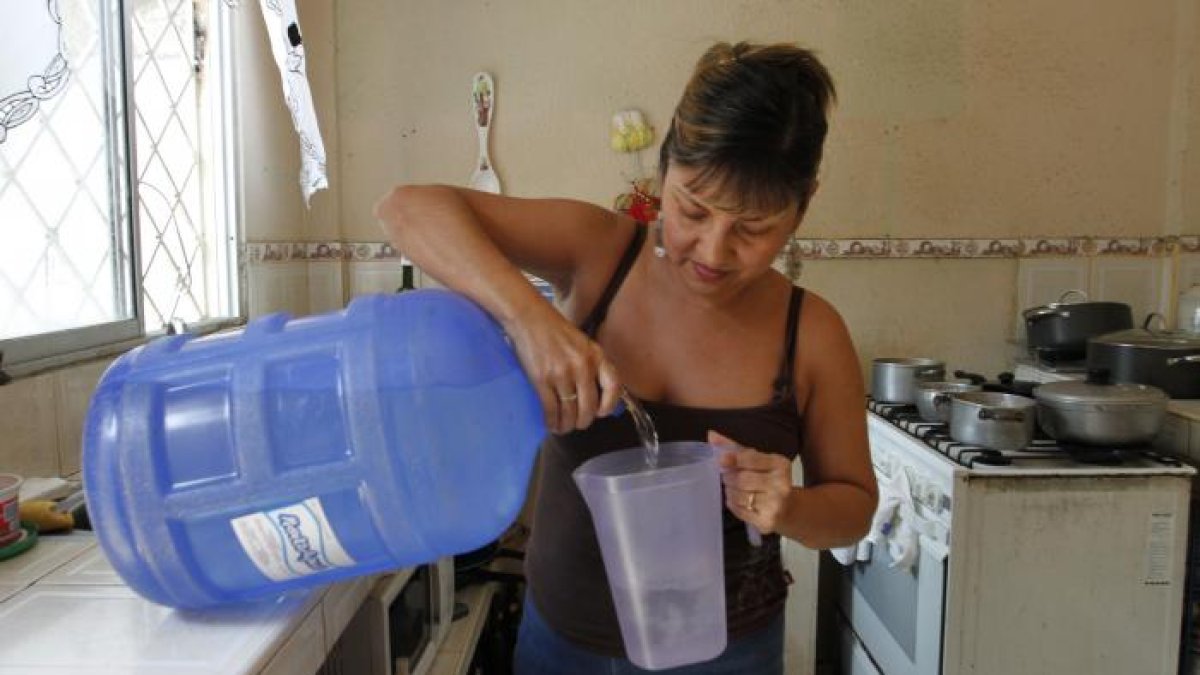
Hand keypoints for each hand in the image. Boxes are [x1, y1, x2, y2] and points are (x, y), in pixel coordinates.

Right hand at [504, 304, 621, 433]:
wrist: (530, 318)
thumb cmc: (555, 330)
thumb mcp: (583, 343)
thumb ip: (592, 364)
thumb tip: (596, 394)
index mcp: (596, 355)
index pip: (613, 387)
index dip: (609, 405)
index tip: (601, 413)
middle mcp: (582, 366)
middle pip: (589, 406)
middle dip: (584, 421)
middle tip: (578, 424)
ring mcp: (562, 374)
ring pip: (570, 411)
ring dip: (567, 425)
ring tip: (563, 427)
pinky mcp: (542, 380)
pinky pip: (552, 409)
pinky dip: (552, 421)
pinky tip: (551, 424)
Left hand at [711, 430, 793, 534]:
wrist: (789, 509)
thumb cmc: (769, 479)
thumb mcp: (757, 460)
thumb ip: (734, 448)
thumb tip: (711, 435)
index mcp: (780, 464)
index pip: (752, 459)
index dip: (734, 459)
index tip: (721, 460)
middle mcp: (781, 484)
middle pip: (742, 479)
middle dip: (729, 477)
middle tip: (727, 477)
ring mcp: (775, 504)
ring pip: (739, 496)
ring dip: (729, 491)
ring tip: (732, 489)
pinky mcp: (767, 521)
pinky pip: (739, 510)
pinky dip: (732, 504)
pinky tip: (736, 500)